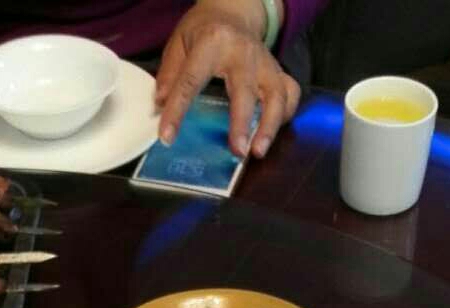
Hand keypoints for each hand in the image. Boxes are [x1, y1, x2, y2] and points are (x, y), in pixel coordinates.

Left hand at [155, 1, 300, 158]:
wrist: (233, 11)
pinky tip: (271, 134)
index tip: (167, 137)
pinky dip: (285, 115)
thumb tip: (160, 103)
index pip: (192, 80)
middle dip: (242, 122)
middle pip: (246, 90)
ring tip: (258, 151)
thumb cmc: (204, 31)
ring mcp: (265, 62)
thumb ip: (170, 73)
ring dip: (270, 126)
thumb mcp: (179, 42)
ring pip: (276, 95)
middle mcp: (244, 52)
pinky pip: (289, 94)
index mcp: (213, 41)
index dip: (178, 111)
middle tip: (237, 151)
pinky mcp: (278, 72)